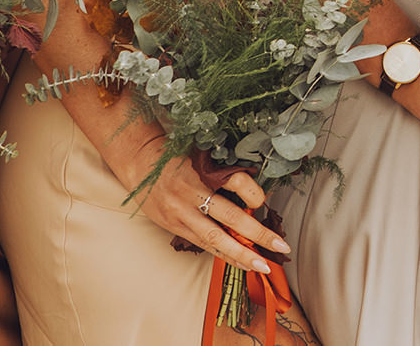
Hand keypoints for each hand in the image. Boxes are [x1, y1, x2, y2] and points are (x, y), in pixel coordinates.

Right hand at [99, 127, 286, 274]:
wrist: (139, 163)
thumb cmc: (176, 156)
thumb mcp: (202, 155)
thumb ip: (224, 172)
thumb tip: (256, 194)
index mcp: (202, 171)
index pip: (236, 182)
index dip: (254, 193)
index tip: (264, 202)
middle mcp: (191, 194)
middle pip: (230, 218)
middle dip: (258, 235)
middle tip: (280, 246)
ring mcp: (180, 213)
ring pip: (215, 239)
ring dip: (241, 254)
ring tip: (261, 265)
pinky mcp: (173, 226)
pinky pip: (202, 244)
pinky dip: (223, 254)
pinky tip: (239, 262)